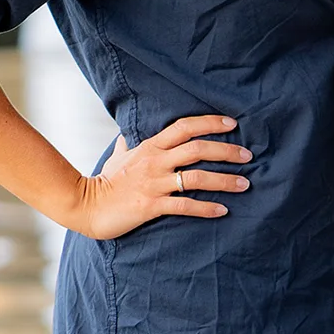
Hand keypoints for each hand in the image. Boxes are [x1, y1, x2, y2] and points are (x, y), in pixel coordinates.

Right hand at [77, 115, 250, 238]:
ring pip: (196, 177)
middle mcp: (155, 161)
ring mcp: (153, 183)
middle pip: (197, 149)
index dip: (210, 123)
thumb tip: (124, 136)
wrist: (85, 207)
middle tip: (248, 155)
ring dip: (224, 180)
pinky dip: (206, 207)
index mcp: (150, 146)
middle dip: (226, 151)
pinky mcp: (151, 206)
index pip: (185, 127)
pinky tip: (223, 210)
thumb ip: (126, 146)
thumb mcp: (117, 157)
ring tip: (244, 184)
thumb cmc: (105, 181)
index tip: (233, 124)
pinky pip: (184, 205)